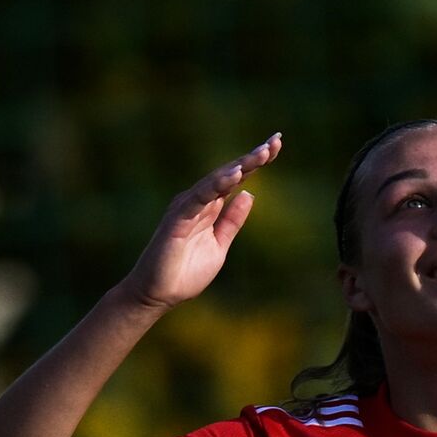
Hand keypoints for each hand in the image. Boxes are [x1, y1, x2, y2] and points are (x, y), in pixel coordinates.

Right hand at [119, 133, 282, 310]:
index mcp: (210, 207)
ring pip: (216, 181)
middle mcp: (198, 201)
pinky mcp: (177, 219)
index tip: (276, 145)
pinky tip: (235, 175)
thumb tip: (249, 194)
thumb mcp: (220, 244)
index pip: (236, 179)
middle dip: (252, 157)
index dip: (255, 163)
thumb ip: (232, 221)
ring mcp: (187, 208)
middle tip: (275, 141)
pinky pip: (200, 197)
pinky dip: (217, 185)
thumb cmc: (185, 272)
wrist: (159, 295)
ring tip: (261, 153)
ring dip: (239, 166)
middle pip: (228, 173)